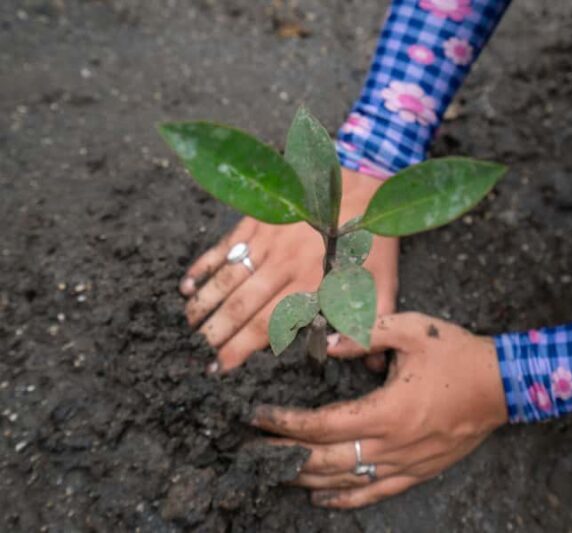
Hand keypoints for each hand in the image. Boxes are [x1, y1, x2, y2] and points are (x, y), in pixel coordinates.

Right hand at [180, 169, 398, 371]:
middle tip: (197, 354)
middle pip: (241, 306)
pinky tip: (186, 284)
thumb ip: (373, 324)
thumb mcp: (383, 284)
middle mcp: (285, 267)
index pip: (268, 324)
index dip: (241, 347)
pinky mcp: (258, 222)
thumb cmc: (372, 239)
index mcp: (313, 285)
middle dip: (216, 333)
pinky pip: (224, 247)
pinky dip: (203, 266)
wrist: (363, 181)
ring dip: (204, 304)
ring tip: (187, 326)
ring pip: (227, 279)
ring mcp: (268, 242)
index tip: (221, 366)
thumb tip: (367, 366)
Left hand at [249, 313, 507, 508]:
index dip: (285, 423)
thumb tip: (327, 342)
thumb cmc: (457, 354)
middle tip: (251, 451)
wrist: (502, 385)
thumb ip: (366, 333)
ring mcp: (406, 463)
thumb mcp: (413, 329)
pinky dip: (346, 498)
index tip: (257, 415)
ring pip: (346, 480)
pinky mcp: (418, 471)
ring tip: (275, 472)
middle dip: (283, 456)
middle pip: (325, 460)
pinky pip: (376, 492)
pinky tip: (322, 499)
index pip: (321, 424)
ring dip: (306, 479)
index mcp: (387, 411)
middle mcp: (392, 445)